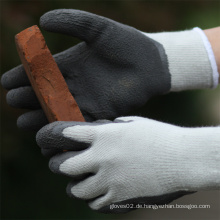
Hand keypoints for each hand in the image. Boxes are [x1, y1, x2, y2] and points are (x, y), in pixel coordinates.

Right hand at [1, 9, 169, 130]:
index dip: (23, 76)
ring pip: (58, 110)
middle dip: (28, 98)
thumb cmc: (127, 43)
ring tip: (24, 123)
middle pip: (46, 93)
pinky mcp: (100, 112)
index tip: (6, 82)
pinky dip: (65, 127)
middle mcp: (75, 83)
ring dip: (41, 117)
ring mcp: (87, 99)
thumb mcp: (98, 28)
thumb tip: (41, 21)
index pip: (41, 71)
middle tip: (14, 102)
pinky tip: (52, 132)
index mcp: (71, 63)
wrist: (151, 63)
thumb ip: (73, 21)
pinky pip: (79, 121)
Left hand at [37, 116, 211, 212]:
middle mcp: (102, 158)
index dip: (55, 136)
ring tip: (80, 183)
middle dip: (59, 165)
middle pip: (64, 166)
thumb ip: (112, 128)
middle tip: (62, 164)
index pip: (67, 135)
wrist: (182, 158)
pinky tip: (98, 193)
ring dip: (75, 186)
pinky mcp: (120, 196)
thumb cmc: (159, 136)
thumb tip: (100, 130)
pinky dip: (93, 199)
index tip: (52, 139)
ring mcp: (110, 179)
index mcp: (104, 136)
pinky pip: (96, 203)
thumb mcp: (132, 123)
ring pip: (76, 190)